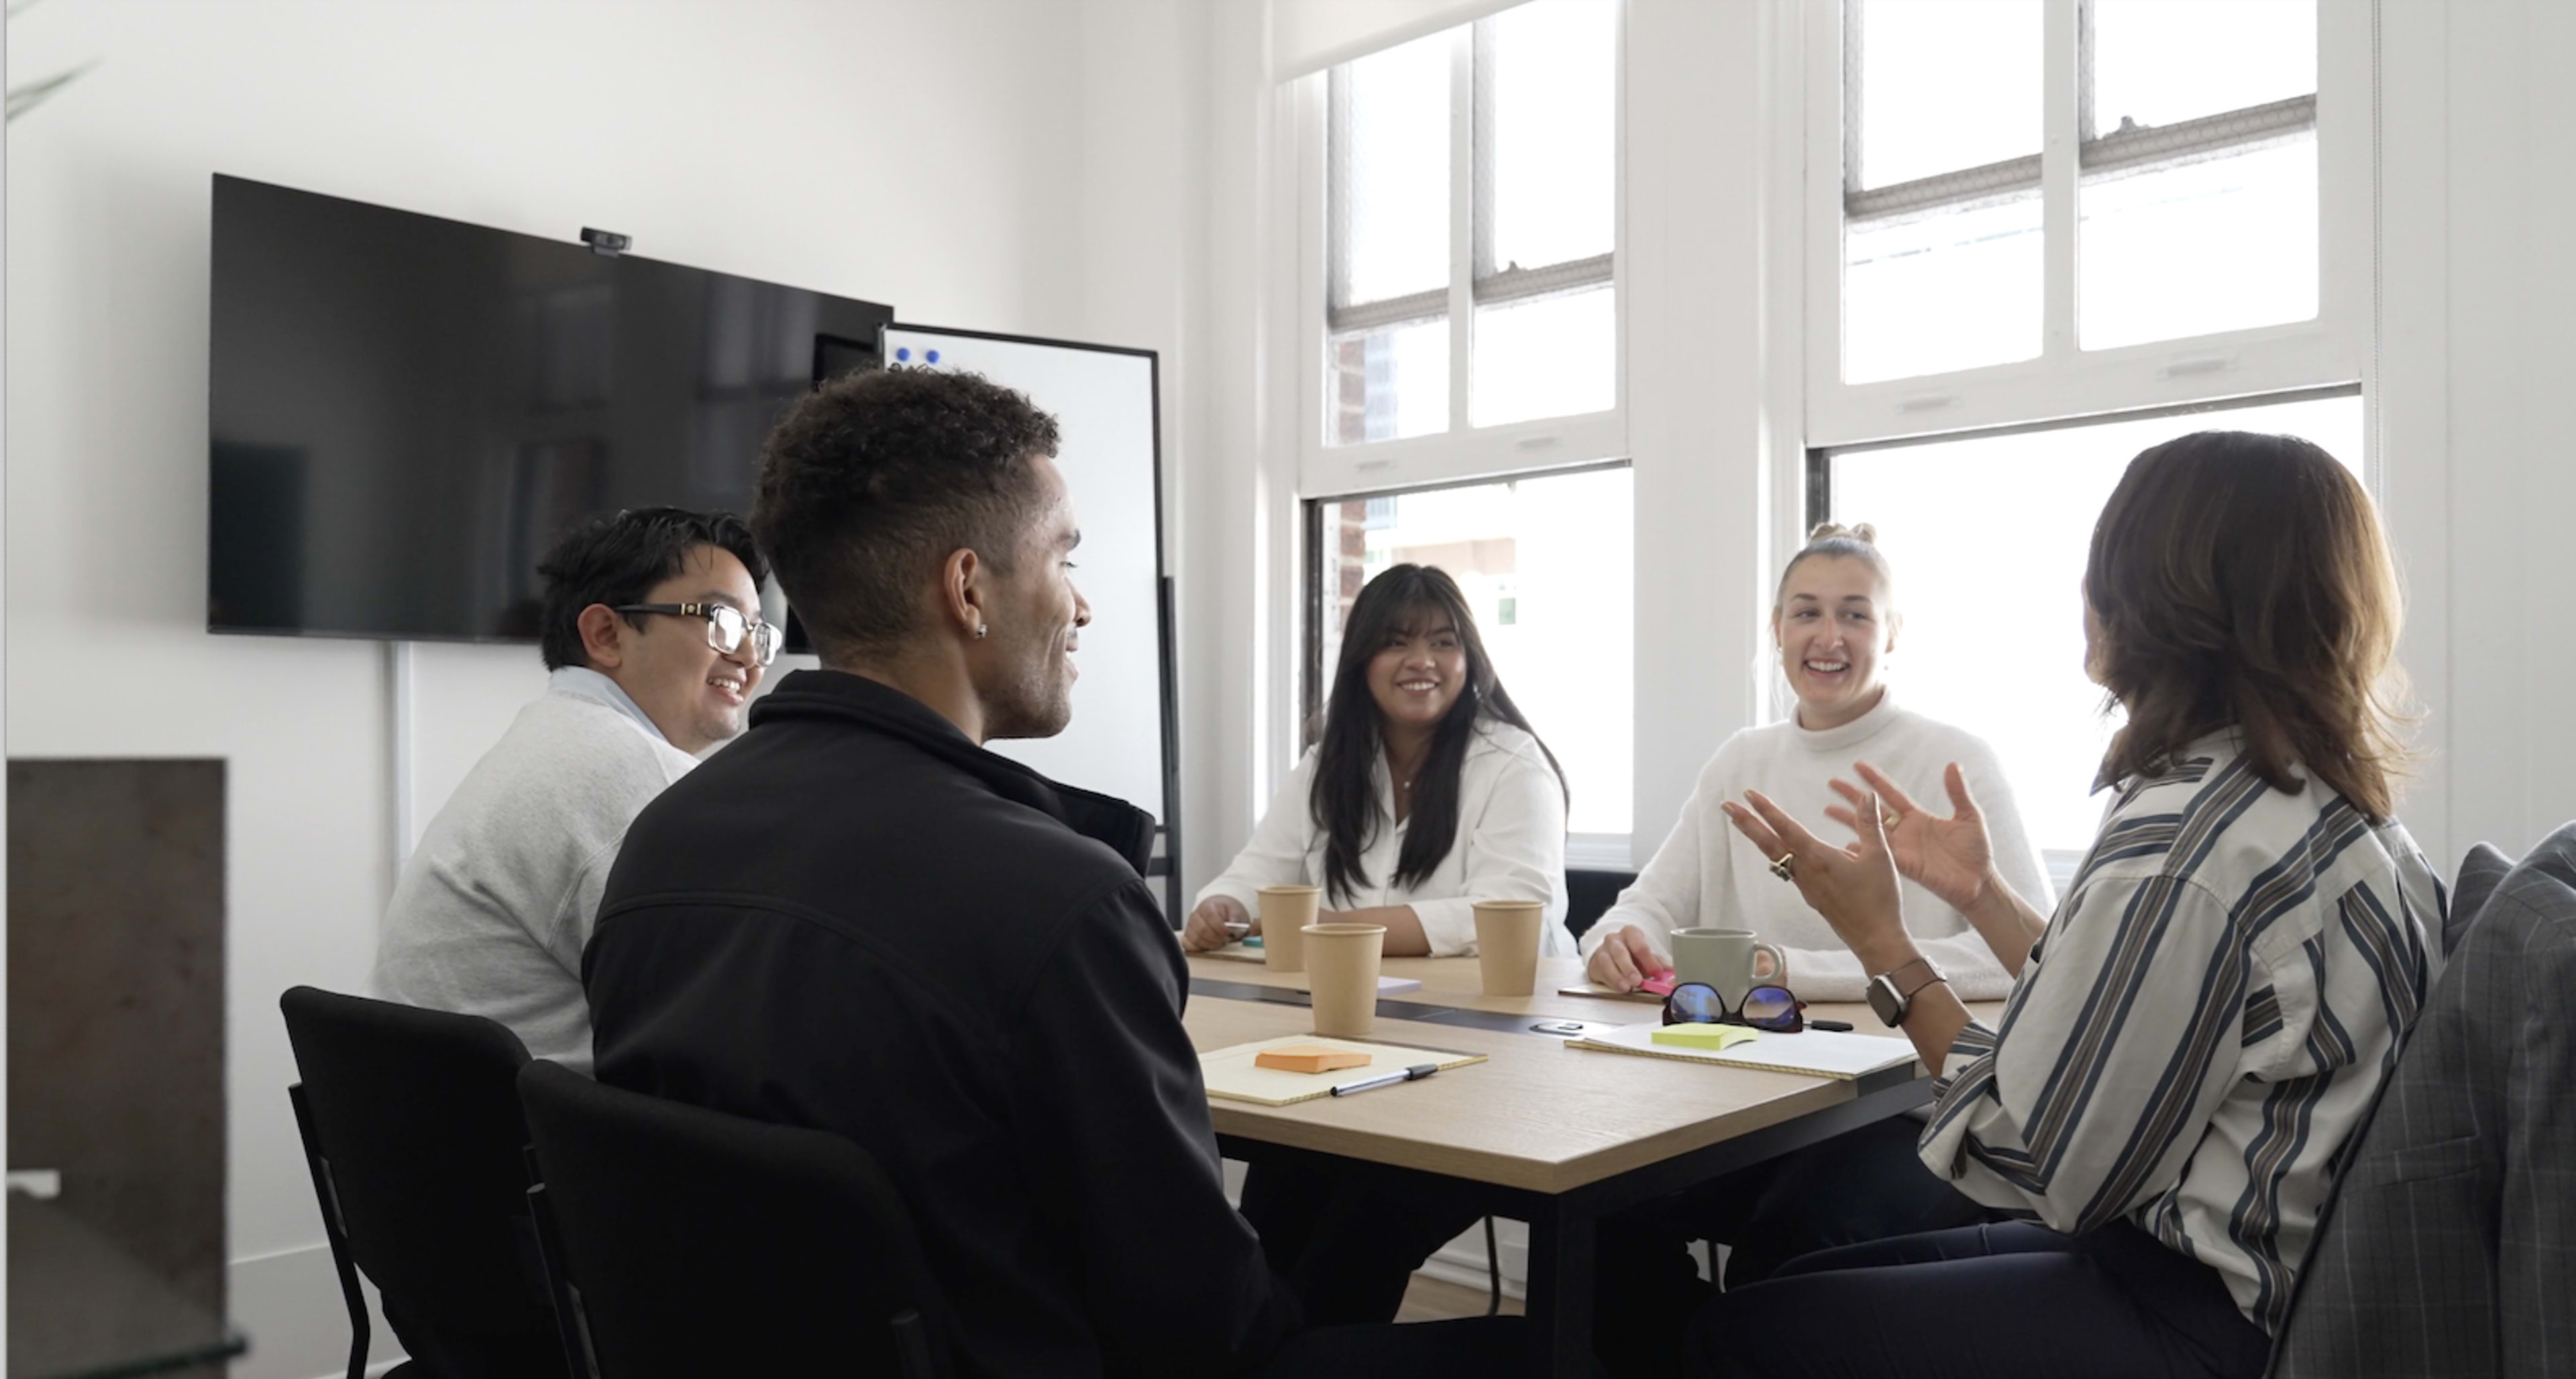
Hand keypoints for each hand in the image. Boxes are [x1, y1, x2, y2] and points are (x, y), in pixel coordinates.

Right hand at [1181, 896, 1252, 952]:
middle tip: (1225, 940)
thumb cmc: (1227, 912)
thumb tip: (1233, 925)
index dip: (1219, 926)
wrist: (1219, 912)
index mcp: (1207, 906)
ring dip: (1210, 945)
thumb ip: (1235, 917)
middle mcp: (1195, 916)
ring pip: (1196, 939)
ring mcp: (1190, 927)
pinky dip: (1199, 949)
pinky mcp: (1187, 937)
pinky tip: (1209, 946)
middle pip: (1202, 930)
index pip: (1209, 915)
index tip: (1228, 932)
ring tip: (1219, 943)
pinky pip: (1188, 946)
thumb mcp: (1235, 910)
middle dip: (1216, 938)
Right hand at [1584, 924, 1669, 991]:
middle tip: (1637, 981)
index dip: (1648, 960)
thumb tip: (1672, 972)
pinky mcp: (1595, 963)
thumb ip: (1658, 964)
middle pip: (1620, 951)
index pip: (1639, 944)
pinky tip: (1619, 987)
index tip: (1656, 973)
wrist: (1611, 956)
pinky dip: (1610, 981)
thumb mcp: (1646, 957)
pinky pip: (1601, 972)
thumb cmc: (1631, 955)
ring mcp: (1602, 950)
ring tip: (1627, 987)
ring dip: (1617, 975)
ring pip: (1607, 961)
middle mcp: (1614, 939)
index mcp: (1631, 933)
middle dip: (1629, 967)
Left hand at [1721, 787, 1912, 972]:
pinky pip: (1787, 870)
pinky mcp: (1811, 896)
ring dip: (1758, 838)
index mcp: (1818, 858)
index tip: (1748, 795)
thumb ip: (1869, 824)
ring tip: (1744, 823)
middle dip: (1747, 822)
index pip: (1786, 828)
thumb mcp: (1880, 857)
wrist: (1875, 939)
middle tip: (1727, 806)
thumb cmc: (1878, 900)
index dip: (1767, 809)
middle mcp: (1805, 871)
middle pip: (1768, 843)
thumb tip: (1868, 795)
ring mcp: (1805, 885)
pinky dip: (1776, 854)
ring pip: (1775, 857)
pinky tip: (1779, 851)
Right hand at [1827, 761, 1996, 916]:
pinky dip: (1860, 850)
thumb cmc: (1976, 851)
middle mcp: (1905, 831)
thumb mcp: (1969, 817)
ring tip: (1828, 810)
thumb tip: (1953, 764)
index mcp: (1919, 817)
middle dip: (1852, 796)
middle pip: (1872, 809)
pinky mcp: (1903, 865)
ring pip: (1869, 830)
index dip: (1875, 780)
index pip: (1892, 794)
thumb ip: (1958, 792)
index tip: (1858, 765)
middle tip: (1832, 783)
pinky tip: (1844, 846)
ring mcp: (1901, 848)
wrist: (1979, 883)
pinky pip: (1878, 854)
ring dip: (1849, 820)